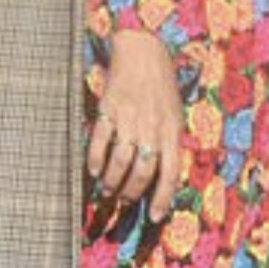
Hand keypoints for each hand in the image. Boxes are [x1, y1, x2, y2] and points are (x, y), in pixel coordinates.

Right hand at [87, 29, 183, 222]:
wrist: (144, 50)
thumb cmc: (161, 87)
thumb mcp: (175, 114)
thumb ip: (169, 142)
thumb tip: (162, 175)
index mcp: (172, 130)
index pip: (170, 173)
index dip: (162, 198)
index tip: (154, 216)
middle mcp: (152, 127)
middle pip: (142, 171)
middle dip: (131, 192)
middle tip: (123, 200)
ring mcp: (130, 119)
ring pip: (120, 161)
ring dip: (113, 181)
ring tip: (108, 189)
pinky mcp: (109, 109)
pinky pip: (100, 141)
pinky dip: (95, 160)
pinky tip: (94, 170)